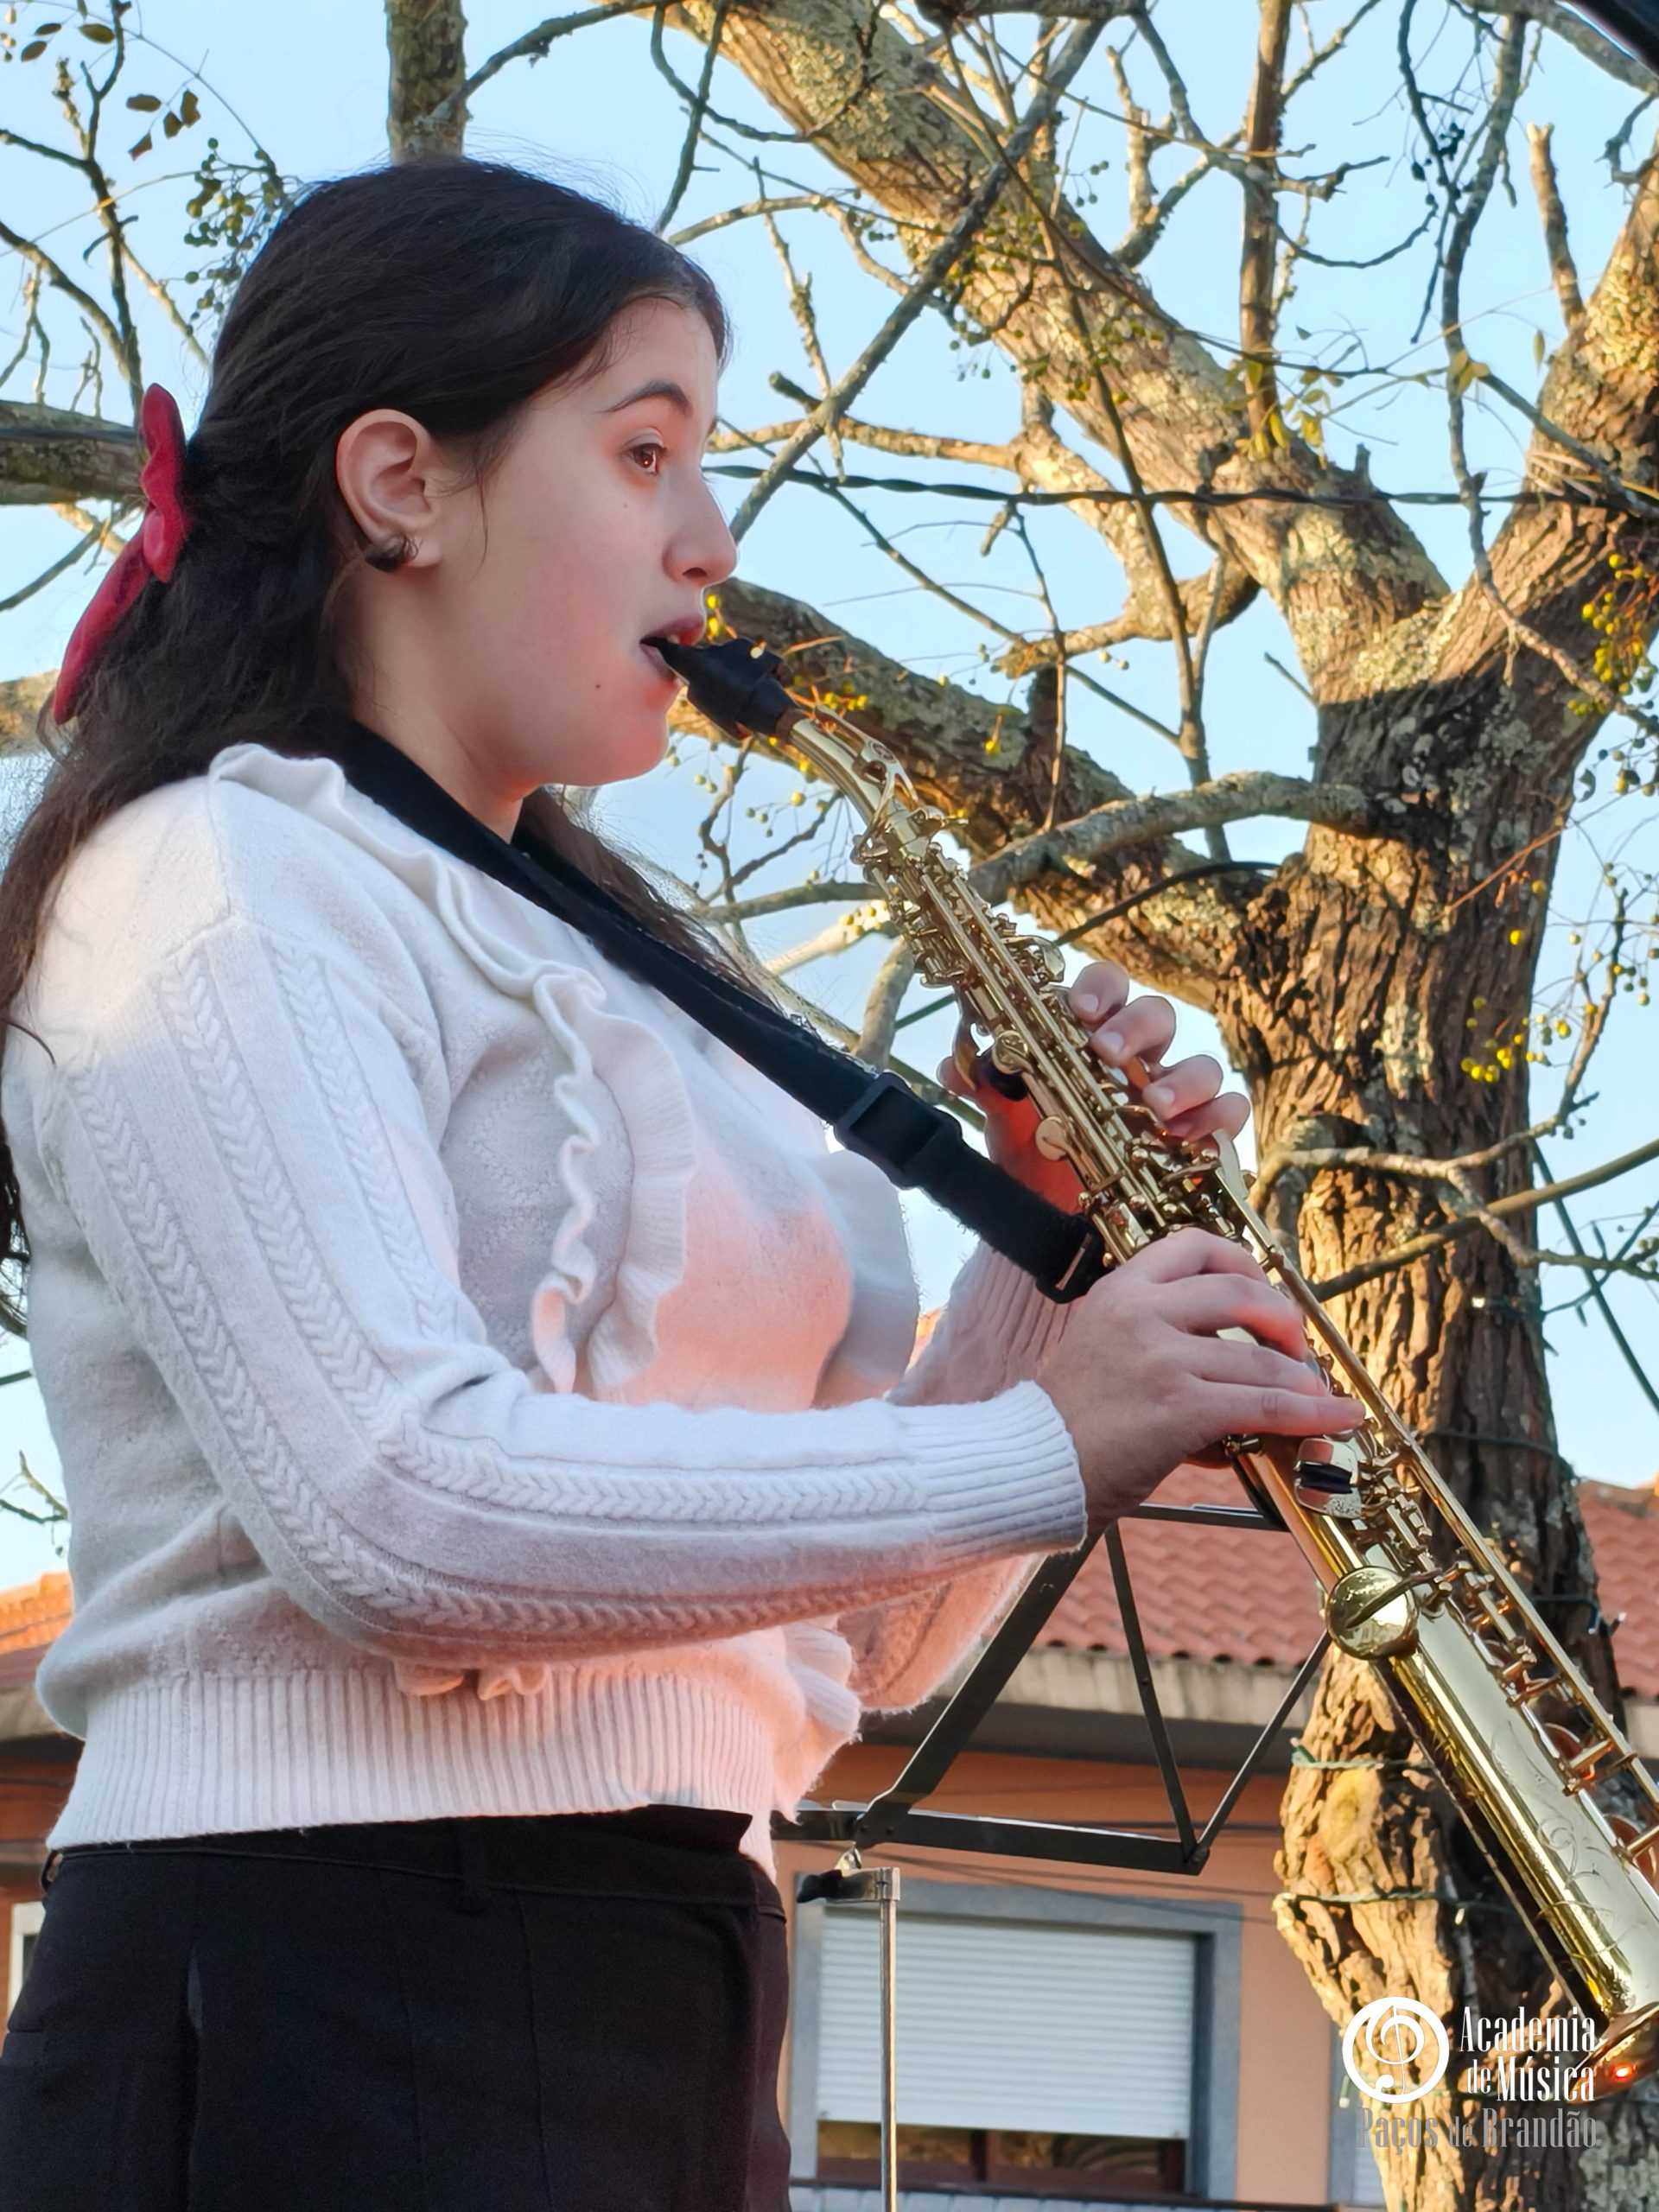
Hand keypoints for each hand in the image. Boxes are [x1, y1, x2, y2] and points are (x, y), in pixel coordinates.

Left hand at [937, 958, 1250, 1207]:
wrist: (1048, 1213)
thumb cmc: (1033, 1146)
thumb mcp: (1002, 1114)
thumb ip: (983, 1083)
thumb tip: (953, 1067)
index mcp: (1092, 1037)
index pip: (1107, 988)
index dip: (1099, 989)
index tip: (1079, 1011)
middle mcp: (1137, 1060)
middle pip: (1159, 1015)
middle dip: (1137, 1027)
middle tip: (1109, 1052)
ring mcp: (1171, 1097)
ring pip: (1202, 1064)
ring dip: (1184, 1079)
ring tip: (1156, 1108)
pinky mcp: (1196, 1137)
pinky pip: (1228, 1114)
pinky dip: (1218, 1120)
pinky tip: (1189, 1138)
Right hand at [1034, 1228, 1361, 1531]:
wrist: (1032, 1466)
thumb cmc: (1066, 1421)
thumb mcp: (1101, 1351)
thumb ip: (1159, 1340)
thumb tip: (1231, 1365)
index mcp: (1120, 1291)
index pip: (1194, 1245)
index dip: (1242, 1264)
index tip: (1261, 1291)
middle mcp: (1141, 1313)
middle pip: (1241, 1292)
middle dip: (1284, 1320)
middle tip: (1294, 1349)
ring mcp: (1161, 1358)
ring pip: (1261, 1361)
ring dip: (1301, 1381)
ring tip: (1316, 1397)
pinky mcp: (1181, 1406)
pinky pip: (1265, 1405)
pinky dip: (1312, 1413)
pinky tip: (1336, 1417)